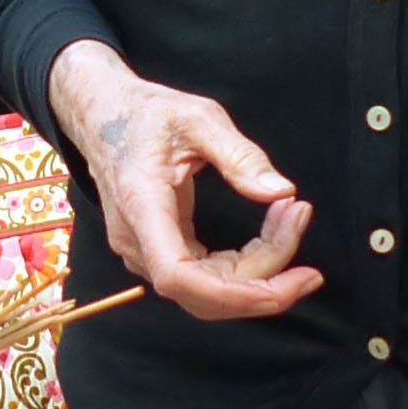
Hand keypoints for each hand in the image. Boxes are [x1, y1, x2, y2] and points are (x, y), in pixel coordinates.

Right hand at [46, 40, 318, 322]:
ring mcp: (145, 253)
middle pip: (203, 294)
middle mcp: (137, 241)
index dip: (233, 294)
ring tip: (292, 218)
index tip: (286, 284)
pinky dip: (246, 264)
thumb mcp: (197, 117)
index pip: (178, 276)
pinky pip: (207, 277)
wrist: (104, 117)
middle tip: (303, 227)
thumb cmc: (147, 113)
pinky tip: (273, 231)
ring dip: (260, 269)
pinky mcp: (159, 252)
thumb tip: (281, 190)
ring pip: (209, 291)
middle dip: (265, 283)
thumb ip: (239, 154)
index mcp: (141, 206)